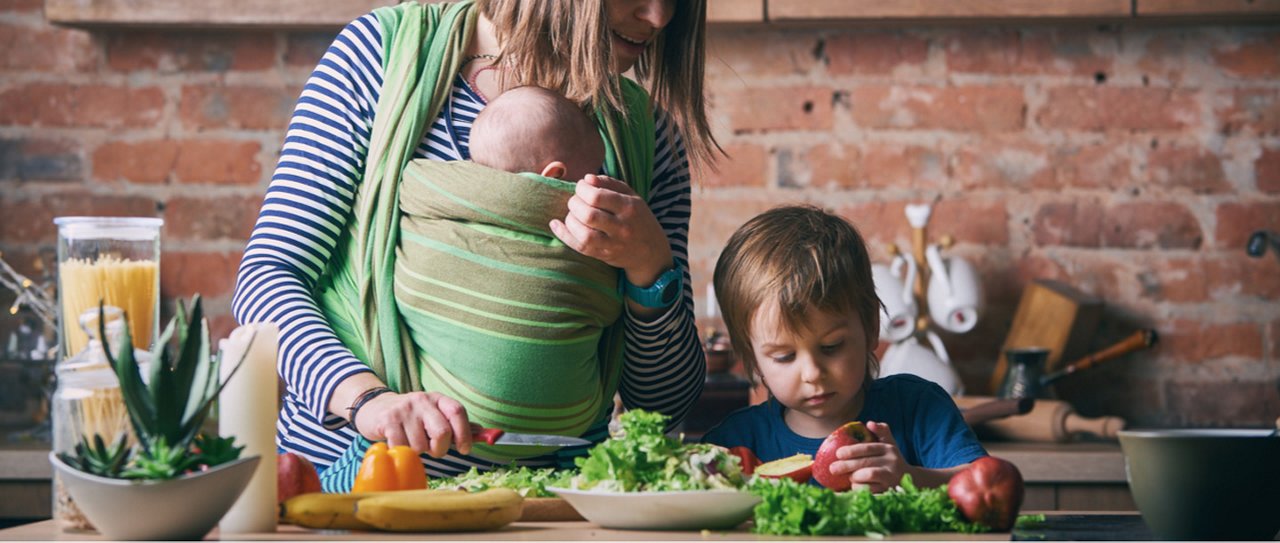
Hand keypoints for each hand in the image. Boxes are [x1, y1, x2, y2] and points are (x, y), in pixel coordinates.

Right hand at [353, 391, 472, 457]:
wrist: (375, 409)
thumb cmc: (412, 418)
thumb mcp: (434, 415)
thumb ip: (458, 426)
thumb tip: (488, 435)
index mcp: (438, 399)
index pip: (458, 412)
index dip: (465, 433)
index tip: (466, 449)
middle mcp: (422, 400)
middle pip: (442, 432)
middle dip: (441, 449)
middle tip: (434, 450)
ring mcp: (404, 409)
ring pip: (421, 445)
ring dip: (419, 452)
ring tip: (412, 442)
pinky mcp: (387, 420)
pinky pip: (402, 448)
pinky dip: (402, 453)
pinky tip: (399, 444)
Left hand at [549, 174, 672, 286]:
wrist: (651, 253)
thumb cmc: (638, 218)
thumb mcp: (631, 196)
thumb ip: (609, 183)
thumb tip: (587, 179)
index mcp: (629, 208)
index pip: (598, 197)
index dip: (582, 189)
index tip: (581, 187)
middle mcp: (622, 227)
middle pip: (589, 215)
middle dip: (574, 203)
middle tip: (575, 200)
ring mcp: (613, 244)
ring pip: (584, 233)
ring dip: (570, 219)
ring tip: (572, 213)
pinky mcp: (603, 256)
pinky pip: (579, 247)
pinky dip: (563, 235)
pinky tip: (555, 224)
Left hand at [829, 421, 907, 492]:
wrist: (913, 480)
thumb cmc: (894, 461)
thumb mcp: (890, 445)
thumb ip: (881, 432)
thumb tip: (869, 423)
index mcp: (888, 449)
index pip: (868, 448)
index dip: (852, 450)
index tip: (838, 453)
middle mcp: (892, 461)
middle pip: (865, 462)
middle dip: (846, 465)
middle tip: (832, 468)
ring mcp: (892, 476)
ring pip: (869, 474)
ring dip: (855, 477)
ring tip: (849, 478)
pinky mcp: (890, 489)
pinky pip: (871, 489)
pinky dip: (860, 488)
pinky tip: (855, 487)